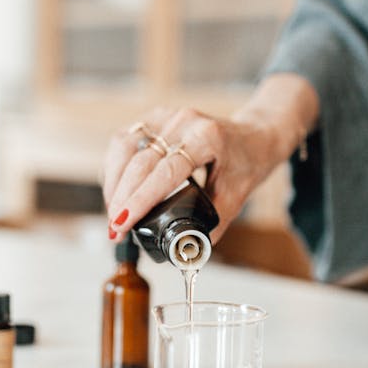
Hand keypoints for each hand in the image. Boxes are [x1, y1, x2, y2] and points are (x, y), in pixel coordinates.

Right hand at [102, 74, 318, 243]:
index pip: (165, 171)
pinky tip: (116, 190)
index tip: (122, 224)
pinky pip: (125, 139)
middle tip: (115, 230)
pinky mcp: (156, 117)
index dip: (139, 200)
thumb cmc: (248, 162)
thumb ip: (212, 224)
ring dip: (113, 182)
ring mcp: (168, 115)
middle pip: (140, 160)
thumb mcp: (236, 196)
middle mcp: (185, 121)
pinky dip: (116, 167)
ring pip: (125, 146)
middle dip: (121, 199)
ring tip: (114, 215)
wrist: (254, 135)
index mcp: (208, 138)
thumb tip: (185, 251)